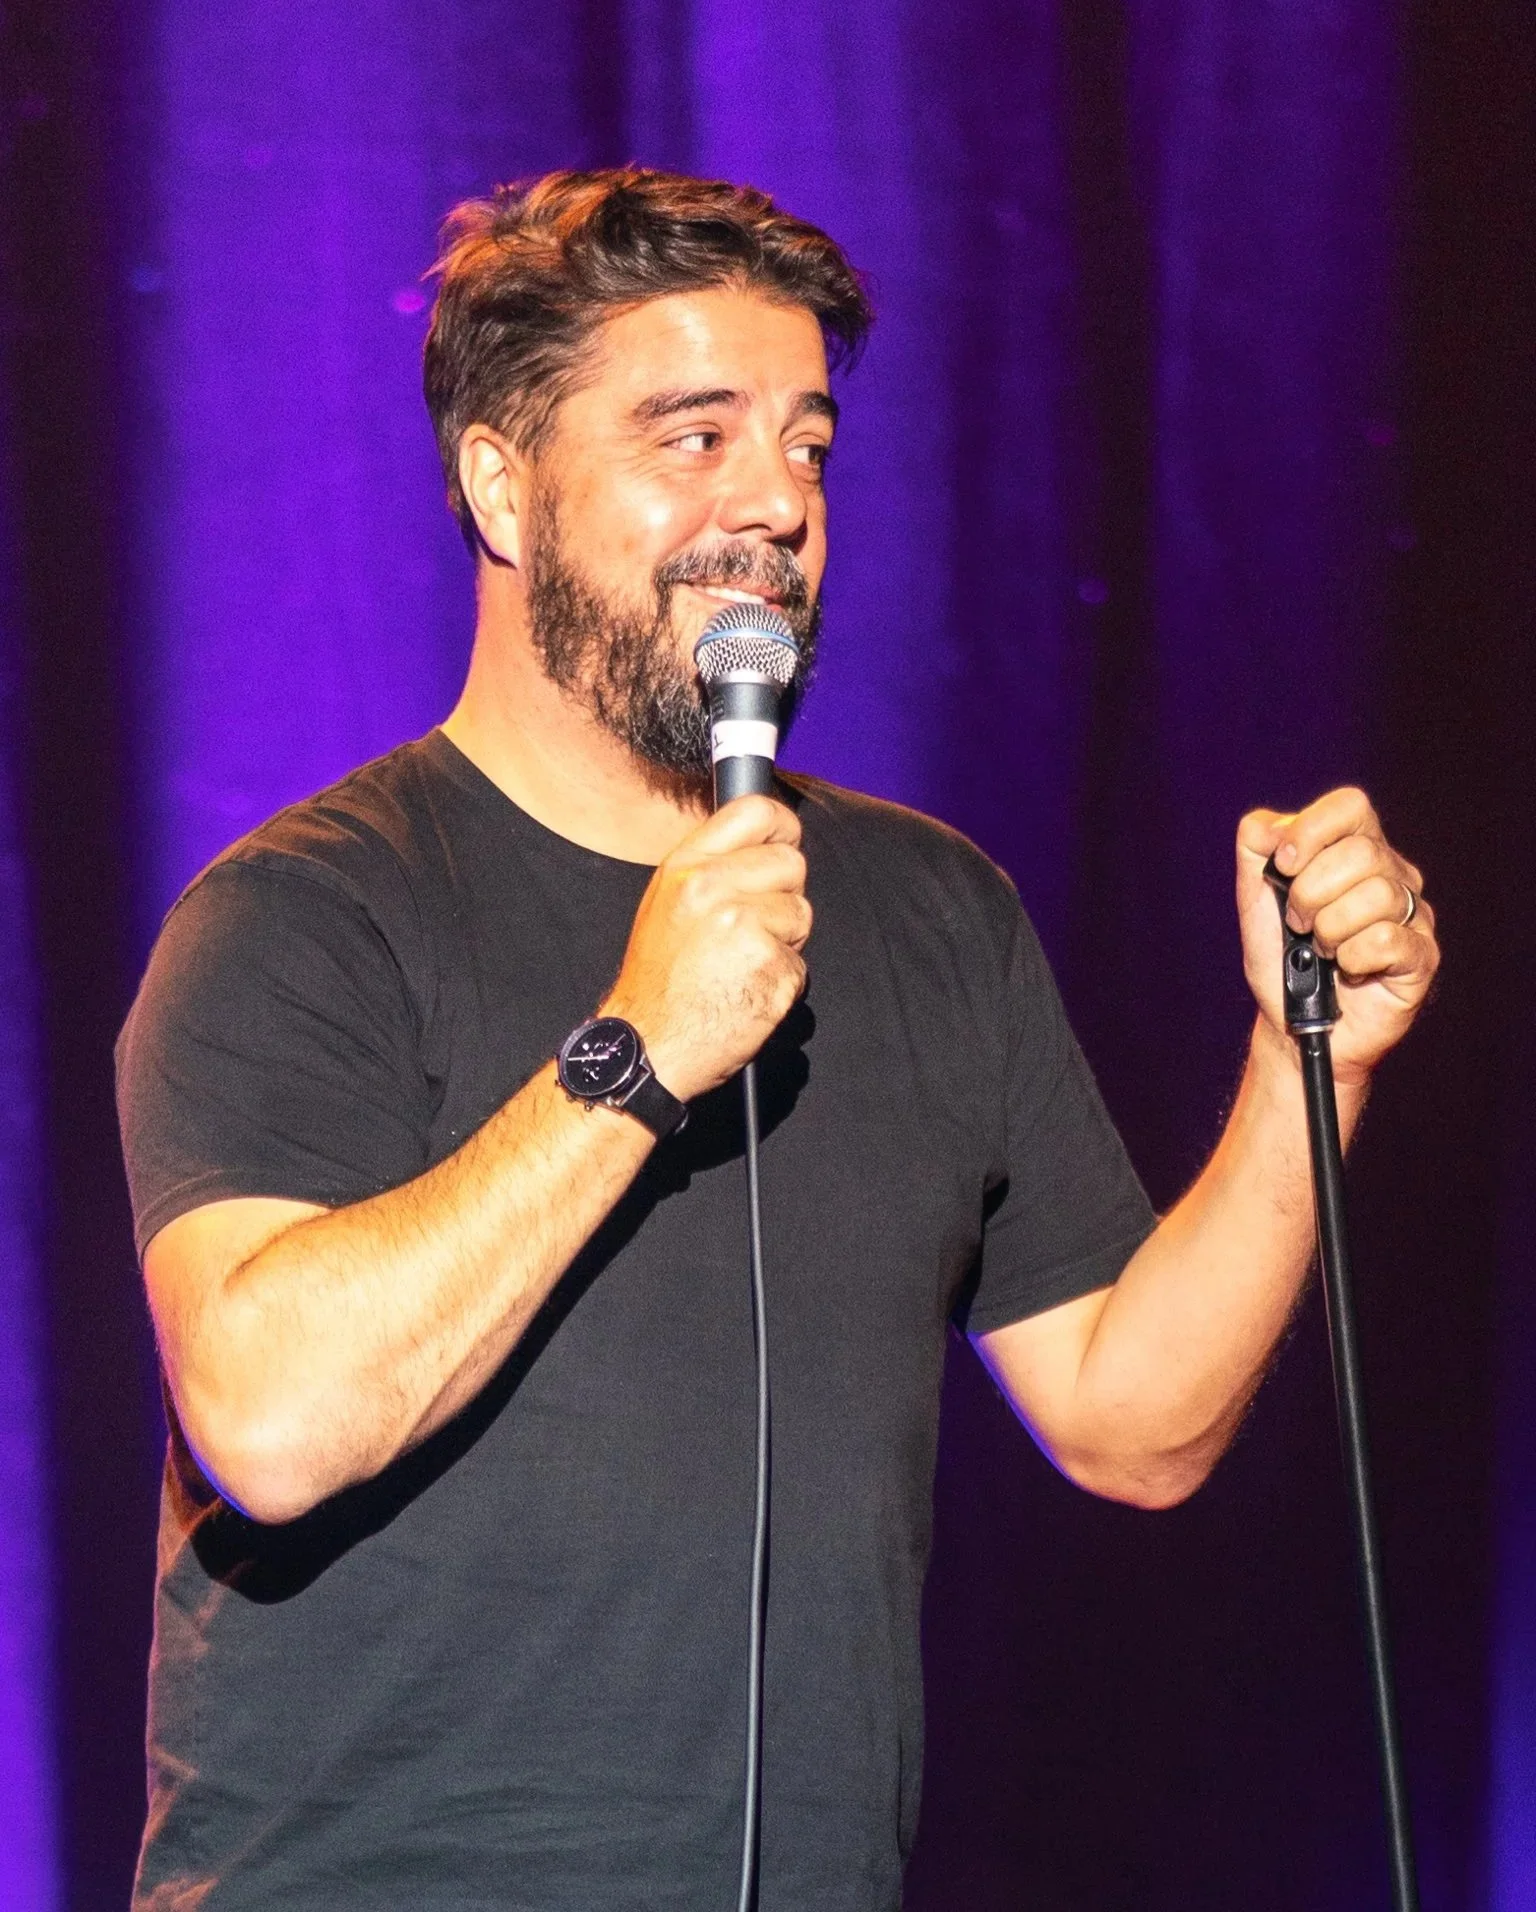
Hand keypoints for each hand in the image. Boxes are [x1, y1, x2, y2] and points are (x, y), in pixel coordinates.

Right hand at [603, 794, 811, 1102]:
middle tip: (750, 927)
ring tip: (741, 962)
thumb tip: (763, 840)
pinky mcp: (771, 967)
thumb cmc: (659, 981)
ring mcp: (744, 926)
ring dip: (784, 940)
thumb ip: (711, 866)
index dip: (781, 826)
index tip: (783, 843)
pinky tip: (747, 989)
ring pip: (801, 912)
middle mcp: (712, 887)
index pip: (755, 810)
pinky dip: (782, 980)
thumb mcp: (668, 902)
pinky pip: (801, 962)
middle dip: (783, 893)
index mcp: (686, 866)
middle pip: (791, 862)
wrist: (648, 1045)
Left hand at [1236, 787, 1438, 1083]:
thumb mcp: (1253, 897)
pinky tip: (1346, 968)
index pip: (1350, 807)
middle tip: (1298, 923)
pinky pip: (1386, 940)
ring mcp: (1413, 915)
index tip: (1282, 866)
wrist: (1291, 1020)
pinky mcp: (1421, 956)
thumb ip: (1255, 849)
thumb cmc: (1280, 956)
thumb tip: (1268, 827)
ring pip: (1376, 896)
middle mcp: (1393, 874)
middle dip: (1310, 892)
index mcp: (1356, 848)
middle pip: (1362, 852)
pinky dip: (1351, 957)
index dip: (1310, 831)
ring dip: (1329, 929)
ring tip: (1321, 949)